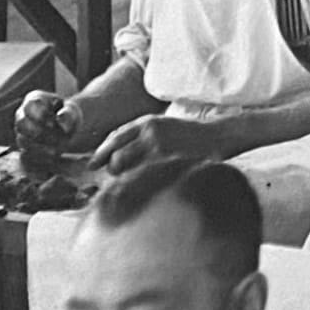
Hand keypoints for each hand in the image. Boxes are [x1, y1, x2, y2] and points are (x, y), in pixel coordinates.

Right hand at [13, 91, 74, 160]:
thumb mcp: (72, 111)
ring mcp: (21, 131)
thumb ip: (68, 113)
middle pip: (21, 124)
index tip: (52, 123)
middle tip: (55, 138)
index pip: (29, 105)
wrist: (67, 127)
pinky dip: (39, 156)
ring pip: (22, 140)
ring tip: (56, 150)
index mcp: (34, 99)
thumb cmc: (68, 114)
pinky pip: (25, 153)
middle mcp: (23, 114)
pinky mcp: (24, 145)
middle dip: (38, 133)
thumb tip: (61, 119)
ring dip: (39, 147)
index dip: (39, 115)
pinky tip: (52, 157)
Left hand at [95, 113, 224, 172]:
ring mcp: (161, 151)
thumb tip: (111, 155)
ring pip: (130, 171)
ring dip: (127, 179)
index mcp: (147, 123)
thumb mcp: (161, 124)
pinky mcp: (171, 165)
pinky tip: (148, 186)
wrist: (217, 136)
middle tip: (119, 176)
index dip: (101, 153)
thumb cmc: (187, 134)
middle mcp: (151, 134)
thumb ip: (138, 135)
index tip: (92, 165)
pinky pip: (147, 179)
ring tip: (135, 183)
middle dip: (115, 169)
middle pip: (118, 157)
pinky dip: (143, 185)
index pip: (115, 139)